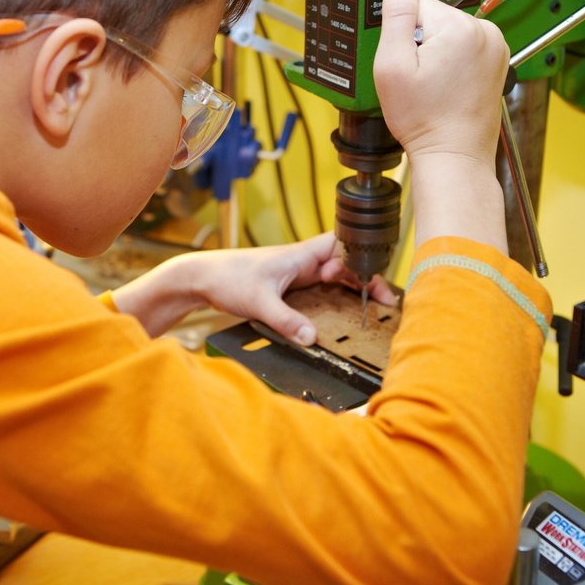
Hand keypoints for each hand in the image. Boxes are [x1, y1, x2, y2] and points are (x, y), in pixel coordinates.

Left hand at [111, 233, 394, 343]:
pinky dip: (336, 297)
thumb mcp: (259, 302)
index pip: (343, 246)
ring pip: (336, 276)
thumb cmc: (228, 278)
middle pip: (346, 263)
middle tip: (383, 303)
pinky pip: (322, 288)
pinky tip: (344, 313)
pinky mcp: (291, 286)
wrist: (201, 278)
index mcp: (301, 254)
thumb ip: (286, 320)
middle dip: (366, 279)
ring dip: (353, 288)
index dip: (362, 261)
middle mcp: (303, 261)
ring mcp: (297, 273)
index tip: (374, 283)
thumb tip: (311, 339)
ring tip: (373, 307)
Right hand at [373, 0, 509, 165]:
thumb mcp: (393, 65)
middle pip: (434, 18)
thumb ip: (397, 16)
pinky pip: (464, 47)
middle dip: (420, 43)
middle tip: (420, 80)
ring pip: (449, 33)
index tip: (407, 65)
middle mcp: (485, 31)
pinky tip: (447, 87)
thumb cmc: (423, 119)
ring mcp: (496, 47)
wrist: (454, 155)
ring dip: (436, 53)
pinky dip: (453, 63)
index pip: (416, 6)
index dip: (402, 36)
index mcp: (460, 27)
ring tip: (434, 86)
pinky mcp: (498, 61)